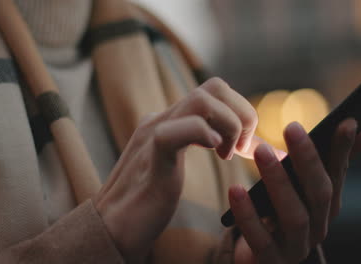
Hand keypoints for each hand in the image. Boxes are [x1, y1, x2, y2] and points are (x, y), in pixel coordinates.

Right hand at [93, 78, 258, 262]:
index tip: (243, 148)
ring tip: (225, 155)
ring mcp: (154, 135)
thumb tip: (249, 147)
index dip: (240, 114)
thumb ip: (207, 148)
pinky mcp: (152, 158)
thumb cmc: (148, 202)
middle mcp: (162, 120)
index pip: (216, 91)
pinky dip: (202, 136)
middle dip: (241, 114)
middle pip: (215, 87)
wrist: (111, 228)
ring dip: (229, 126)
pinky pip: (175, 131)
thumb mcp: (181, 166)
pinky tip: (213, 154)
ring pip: (202, 100)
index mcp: (171, 121)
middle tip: (239, 149)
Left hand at [229, 120, 360, 263]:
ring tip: (261, 151)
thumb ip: (325, 160)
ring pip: (294, 216)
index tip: (346, 121)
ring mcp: (296, 247)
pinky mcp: (270, 261)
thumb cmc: (279, 213)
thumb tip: (358, 124)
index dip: (343, 150)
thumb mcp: (301, 187)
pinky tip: (235, 190)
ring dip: (279, 181)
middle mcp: (318, 228)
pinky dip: (248, 215)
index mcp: (326, 208)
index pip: (338, 175)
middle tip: (292, 127)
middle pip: (320, 194)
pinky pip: (260, 239)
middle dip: (308, 160)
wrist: (259, 257)